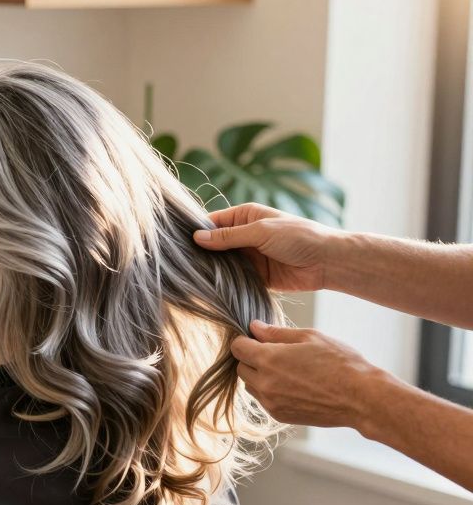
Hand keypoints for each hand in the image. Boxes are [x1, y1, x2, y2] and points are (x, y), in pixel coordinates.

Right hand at [192, 203, 337, 291]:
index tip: (178, 243)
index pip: (213, 222)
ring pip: (222, 262)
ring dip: (211, 269)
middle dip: (201, 252)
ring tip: (189, 277)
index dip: (197, 231)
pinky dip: (223, 282)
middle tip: (179, 264)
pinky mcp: (255, 275)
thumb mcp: (261, 232)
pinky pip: (233, 278)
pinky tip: (208, 288)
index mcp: (245, 216)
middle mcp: (244, 235)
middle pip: (215, 243)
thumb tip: (197, 238)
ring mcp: (249, 256)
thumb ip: (228, 237)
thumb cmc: (298, 237)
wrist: (327, 262)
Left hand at [231, 320, 383, 427]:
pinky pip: (263, 400)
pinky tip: (293, 385)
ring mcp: (270, 402)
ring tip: (287, 370)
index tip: (257, 339)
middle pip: (241, 368)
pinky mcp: (279, 416)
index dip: (245, 340)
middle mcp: (264, 383)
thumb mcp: (310, 337)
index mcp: (268, 359)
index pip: (237, 348)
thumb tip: (254, 327)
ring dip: (259, 376)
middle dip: (251, 359)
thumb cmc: (340, 363)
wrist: (361, 398)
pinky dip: (270, 392)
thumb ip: (276, 332)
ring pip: (250, 386)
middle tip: (275, 354)